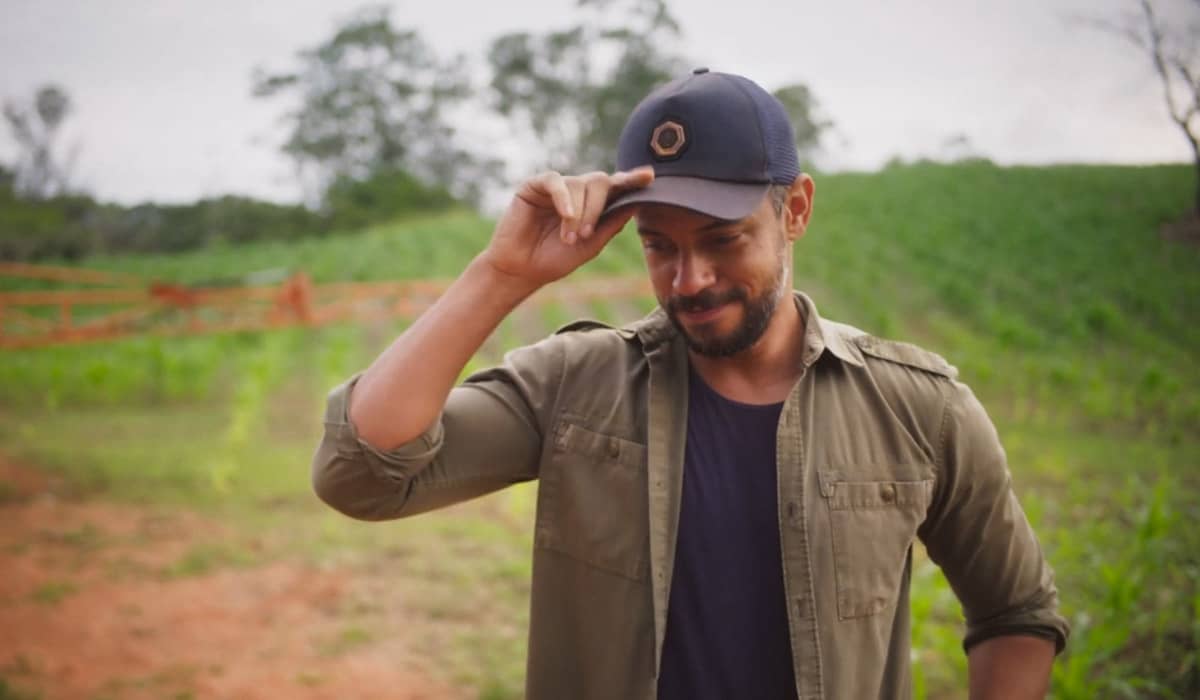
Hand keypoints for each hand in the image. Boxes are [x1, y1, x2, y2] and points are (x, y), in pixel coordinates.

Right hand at [480, 168, 654, 288]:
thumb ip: (611, 224)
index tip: (649, 176)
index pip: (617, 187)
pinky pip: (555, 181)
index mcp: (595, 204)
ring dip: (578, 213)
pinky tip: (565, 214)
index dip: (633, 180)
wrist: (521, 269)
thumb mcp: (590, 245)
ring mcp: (557, 186)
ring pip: (579, 184)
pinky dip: (564, 198)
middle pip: (600, 182)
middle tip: (586, 235)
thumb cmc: (555, 259)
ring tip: (568, 237)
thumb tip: (636, 203)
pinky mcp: (535, 185)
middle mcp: (578, 191)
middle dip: (597, 208)